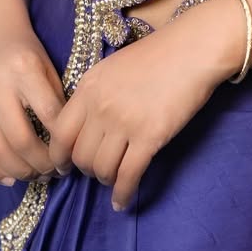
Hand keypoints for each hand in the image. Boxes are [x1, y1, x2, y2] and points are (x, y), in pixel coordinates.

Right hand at [0, 10, 66, 186]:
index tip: (71, 156)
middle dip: (41, 164)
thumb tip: (68, 143)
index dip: (62, 143)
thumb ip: (56, 99)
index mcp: (24, 68)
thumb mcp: (47, 64)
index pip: (49, 116)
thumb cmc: (25, 50)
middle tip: (54, 172)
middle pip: (20, 139)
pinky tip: (8, 176)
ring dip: (19, 171)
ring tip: (35, 175)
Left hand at [47, 0, 245, 211]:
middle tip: (97, 171)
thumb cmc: (157, 54)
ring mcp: (124, 123)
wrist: (192, 49)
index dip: (59, 156)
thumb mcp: (113, 67)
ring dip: (106, 180)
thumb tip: (85, 126)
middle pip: (80, 155)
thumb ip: (95, 94)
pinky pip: (128, 176)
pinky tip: (123, 201)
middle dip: (86, 170)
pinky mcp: (149, 137)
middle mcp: (100, 106)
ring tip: (113, 179)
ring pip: (102, 169)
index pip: (60, 132)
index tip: (63, 167)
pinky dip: (123, 194)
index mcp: (89, 86)